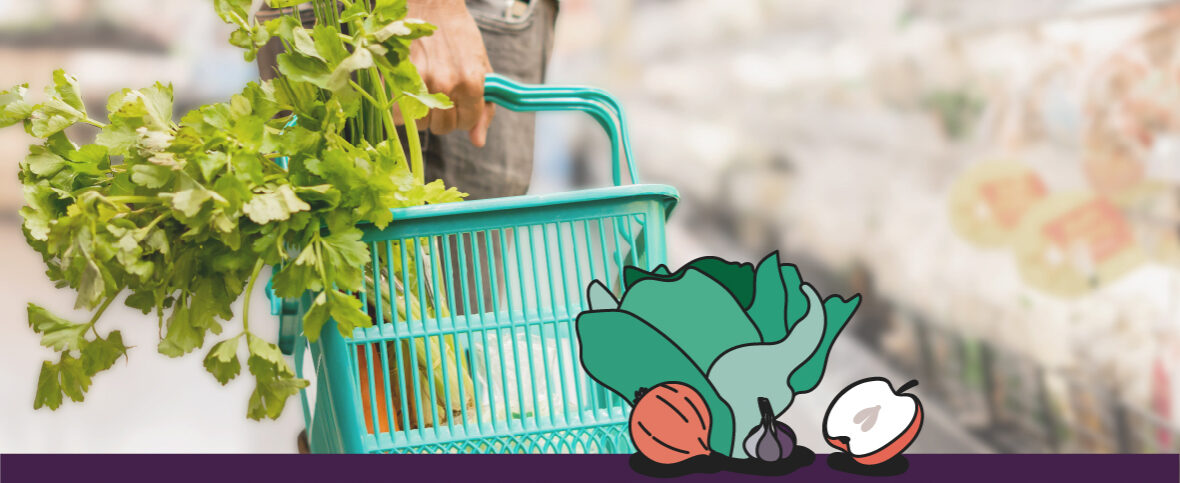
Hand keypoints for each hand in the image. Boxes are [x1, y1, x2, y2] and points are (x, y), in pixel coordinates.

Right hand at [407, 0, 494, 146]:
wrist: (434, 5)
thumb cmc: (460, 35)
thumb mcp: (482, 68)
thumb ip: (484, 108)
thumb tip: (478, 141)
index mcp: (472, 83)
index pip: (467, 123)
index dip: (462, 117)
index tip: (458, 105)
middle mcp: (447, 84)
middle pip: (443, 127)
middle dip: (443, 117)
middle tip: (440, 97)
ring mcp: (422, 81)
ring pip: (421, 124)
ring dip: (422, 114)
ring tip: (425, 93)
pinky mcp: (400, 76)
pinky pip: (399, 115)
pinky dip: (403, 111)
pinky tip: (409, 94)